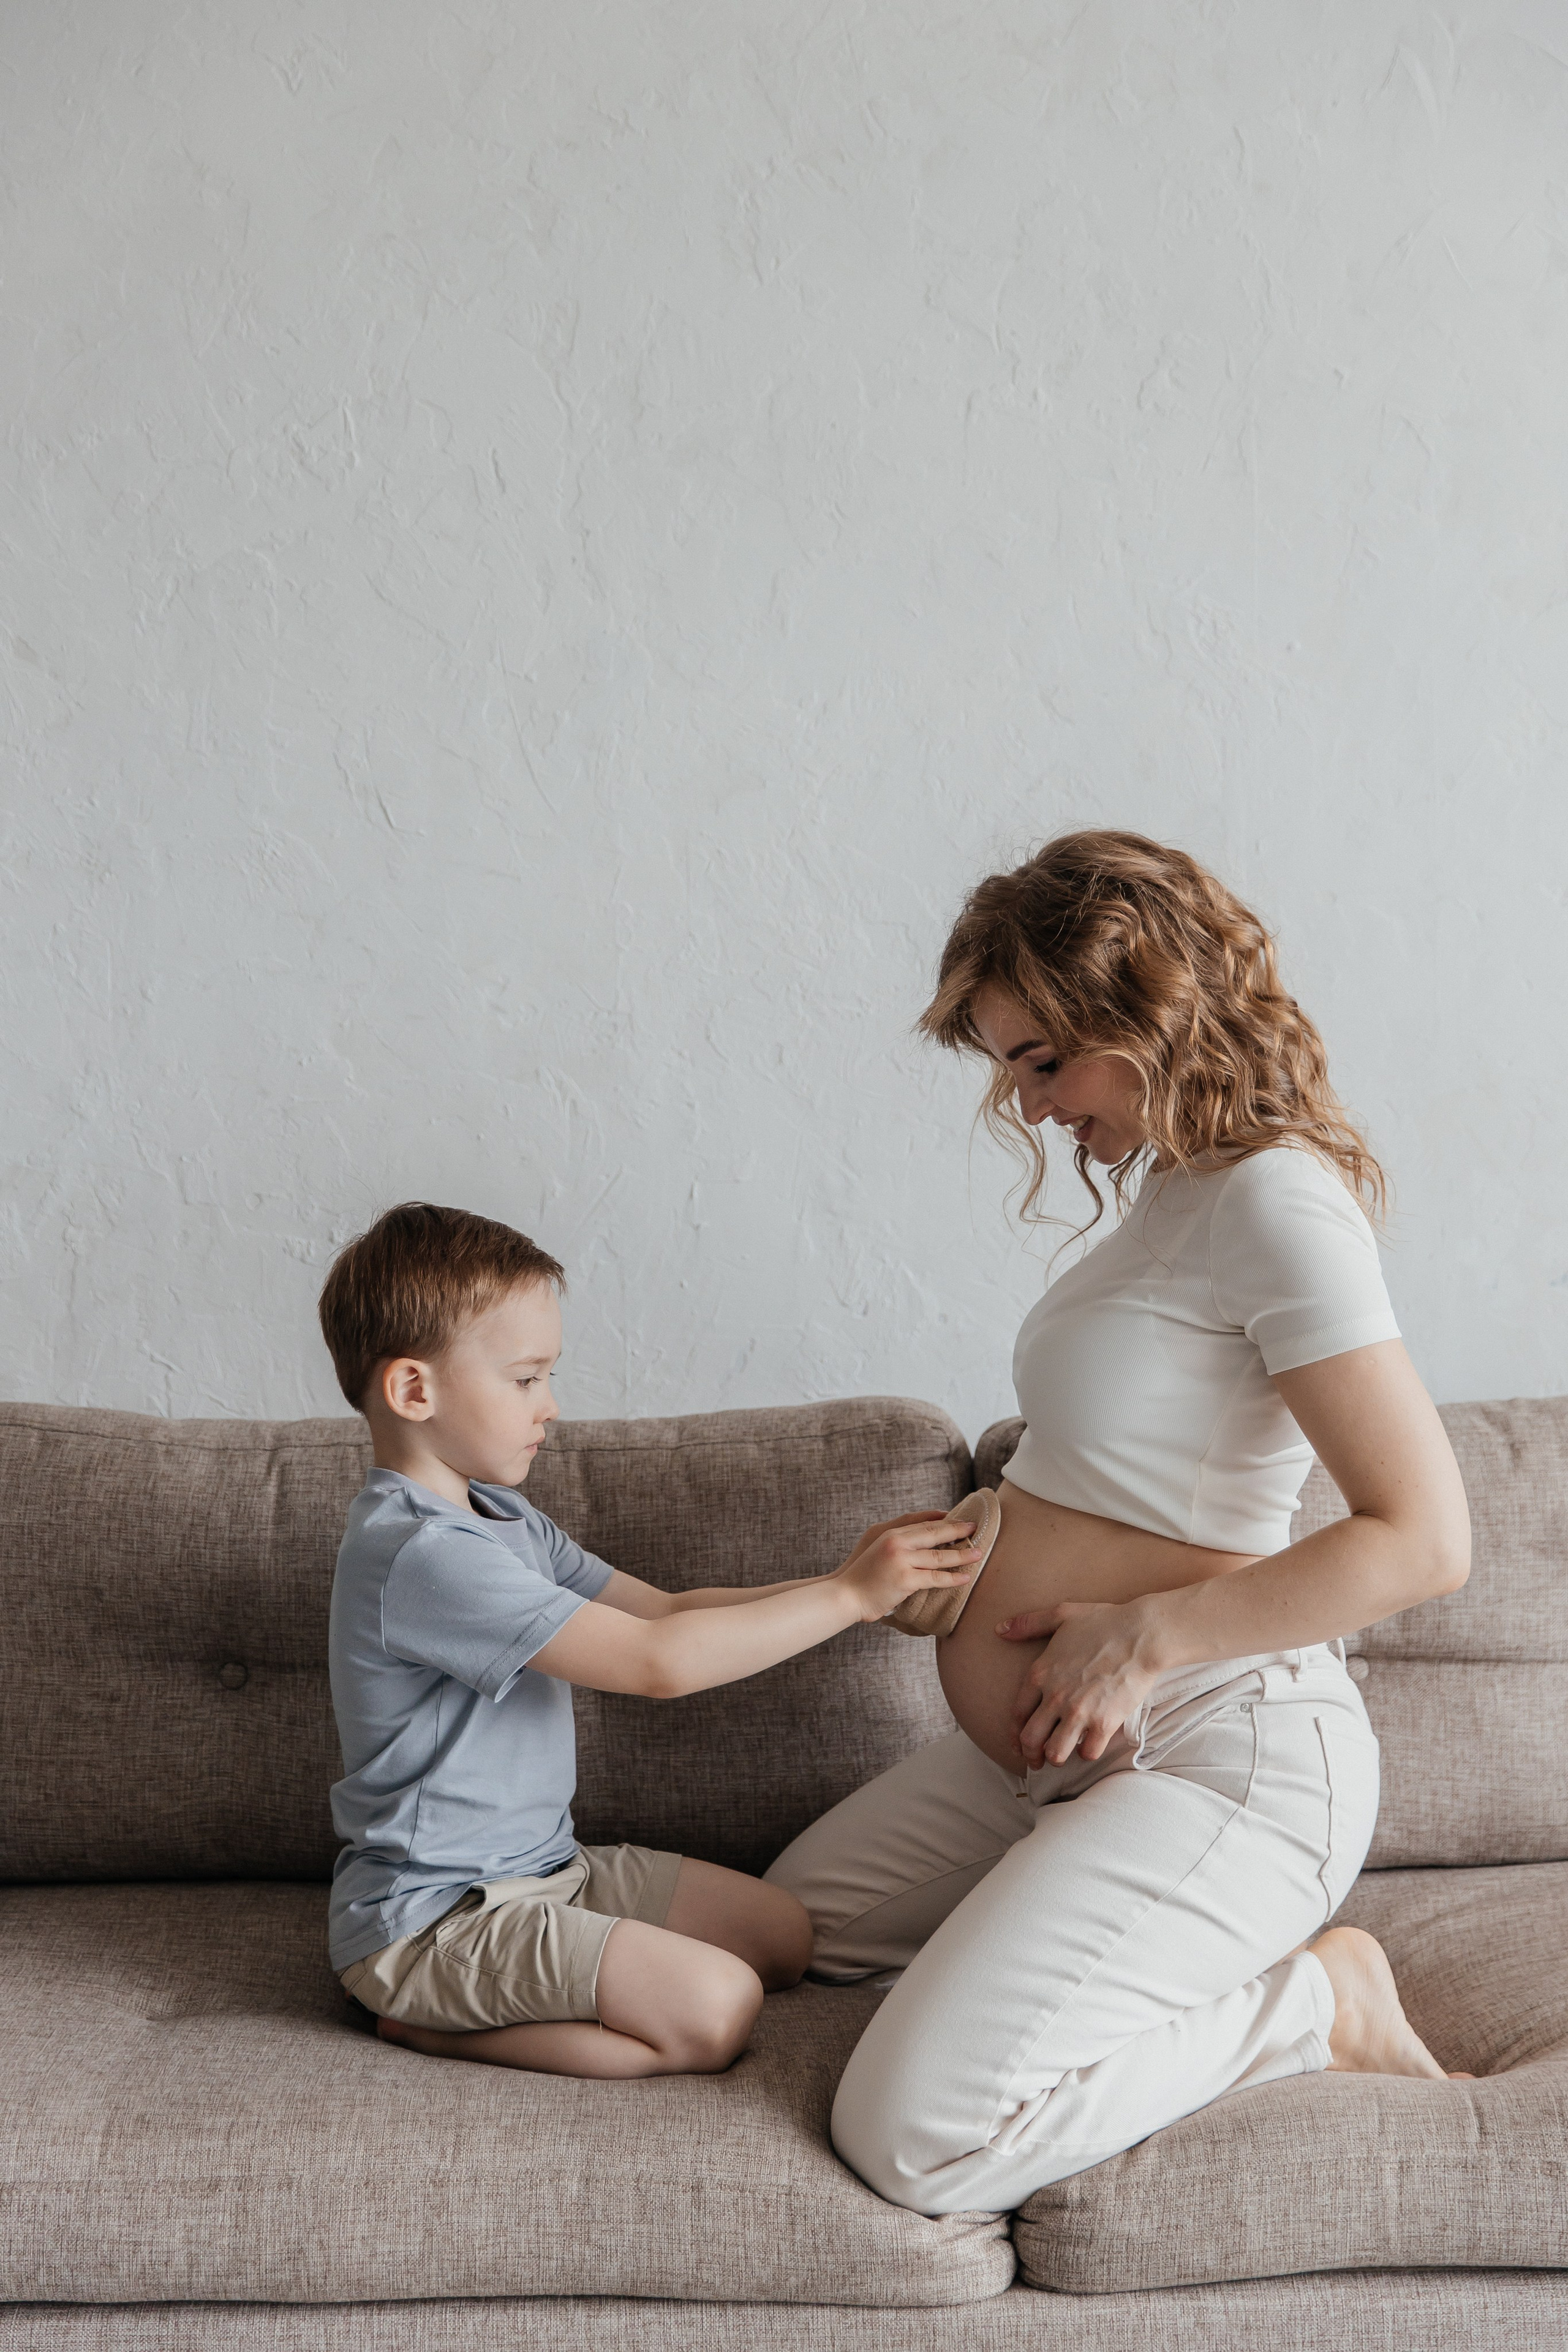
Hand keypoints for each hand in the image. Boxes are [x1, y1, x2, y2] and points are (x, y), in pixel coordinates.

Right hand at [837, 1514, 980, 1623]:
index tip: (958, 1519)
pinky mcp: (906, 1579)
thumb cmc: (861, 1577)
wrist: (846, 1595)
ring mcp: (901, 1560)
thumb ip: (896, 1545)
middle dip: (957, 1530)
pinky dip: (952, 1578)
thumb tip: (918, 1546)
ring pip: (938, 1556)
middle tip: (975, 1528)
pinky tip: (964, 1577)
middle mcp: (896, 1542)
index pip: (921, 1523)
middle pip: (933, 1534)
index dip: (942, 1521)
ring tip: (978, 1554)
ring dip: (961, 1555)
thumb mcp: (877, 1551)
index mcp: (889, 1533)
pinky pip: (935, 1578)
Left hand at [997, 1596, 1164, 1766]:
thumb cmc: (1104, 1622)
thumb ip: (1028, 1623)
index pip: (1017, 1714)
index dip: (1015, 1733)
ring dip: (1056, 1757)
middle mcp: (1054, 1696)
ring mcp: (1078, 1712)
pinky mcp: (1104, 1723)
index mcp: (1040, 1673)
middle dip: (1031, 1754)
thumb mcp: (1060, 1615)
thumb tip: (999, 1629)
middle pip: (1030, 1739)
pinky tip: (1089, 1744)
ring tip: (1062, 1755)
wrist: (1142, 1635)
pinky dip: (1087, 1753)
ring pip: (1055, 1753)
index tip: (1019, 1743)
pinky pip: (1088, 1753)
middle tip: (1037, 1760)